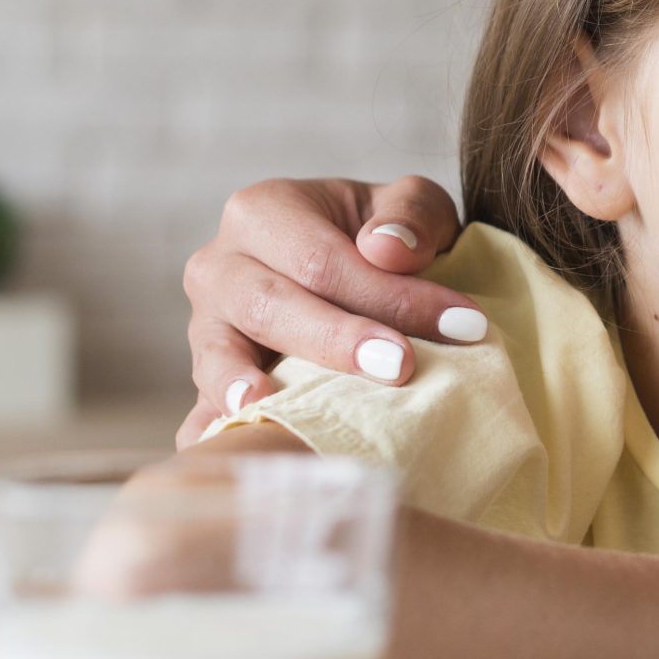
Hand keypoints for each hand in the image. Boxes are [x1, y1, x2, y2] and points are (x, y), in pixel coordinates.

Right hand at [177, 176, 478, 446]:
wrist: (350, 265)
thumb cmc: (383, 237)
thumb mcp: (410, 206)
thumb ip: (408, 213)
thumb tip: (385, 249)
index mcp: (262, 211)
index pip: (322, 259)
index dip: (388, 294)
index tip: (460, 325)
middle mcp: (219, 266)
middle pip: (269, 305)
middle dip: (336, 340)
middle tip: (401, 366)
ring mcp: (205, 326)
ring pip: (220, 355)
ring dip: (251, 385)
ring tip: (269, 406)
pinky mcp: (207, 378)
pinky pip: (198, 408)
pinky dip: (210, 430)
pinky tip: (226, 452)